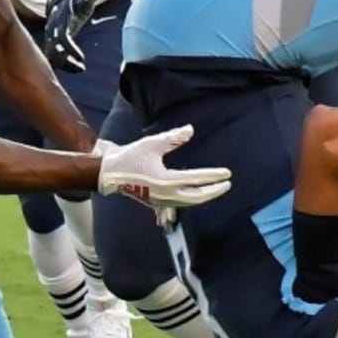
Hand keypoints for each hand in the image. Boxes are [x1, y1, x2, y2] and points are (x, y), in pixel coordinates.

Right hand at [44, 0, 97, 70]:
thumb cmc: (78, 0)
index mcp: (60, 21)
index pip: (62, 38)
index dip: (70, 49)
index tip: (82, 58)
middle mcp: (52, 30)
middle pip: (54, 51)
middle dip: (66, 62)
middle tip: (82, 69)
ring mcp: (51, 37)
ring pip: (53, 56)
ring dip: (66, 65)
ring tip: (81, 69)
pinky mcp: (53, 42)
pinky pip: (55, 56)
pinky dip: (64, 64)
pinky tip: (76, 68)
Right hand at [96, 127, 232, 208]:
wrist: (109, 173)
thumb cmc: (130, 157)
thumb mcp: (152, 144)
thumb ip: (172, 138)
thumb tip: (190, 130)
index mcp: (167, 180)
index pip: (197, 179)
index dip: (214, 176)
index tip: (227, 173)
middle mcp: (166, 194)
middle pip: (197, 197)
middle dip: (214, 191)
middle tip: (227, 184)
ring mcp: (161, 200)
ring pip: (188, 202)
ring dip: (203, 197)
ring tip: (215, 190)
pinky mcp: (156, 202)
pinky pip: (176, 207)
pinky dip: (187, 204)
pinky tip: (193, 203)